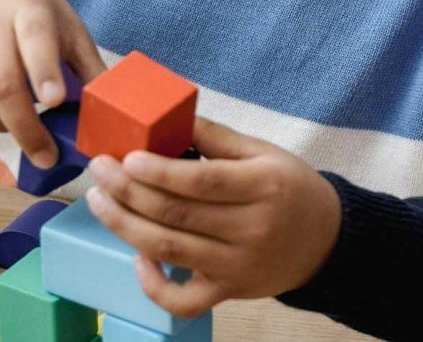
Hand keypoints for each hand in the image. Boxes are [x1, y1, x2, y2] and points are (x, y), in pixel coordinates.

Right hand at [0, 0, 104, 167]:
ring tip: (23, 130)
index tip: (56, 102)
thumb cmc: (34, 12)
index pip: (34, 38)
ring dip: (1, 128)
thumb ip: (88, 67)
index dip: (44, 71)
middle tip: (47, 155)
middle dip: (26, 128)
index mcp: (27, 8)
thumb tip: (114, 115)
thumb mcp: (68, 25)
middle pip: (1, 83)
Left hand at [84, 118, 341, 316]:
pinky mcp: (228, 293)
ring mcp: (238, 267)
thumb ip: (215, 137)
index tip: (126, 157)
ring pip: (170, 251)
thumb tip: (165, 120)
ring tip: (98, 201)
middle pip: (178, 215)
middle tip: (98, 170)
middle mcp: (252, 229)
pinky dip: (153, 285)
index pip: (203, 181)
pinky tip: (137, 257)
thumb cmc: (289, 188)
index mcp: (264, 186)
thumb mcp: (264, 152)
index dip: (160, 172)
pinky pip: (183, 301)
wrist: (325, 241)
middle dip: (128, 191)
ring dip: (125, 226)